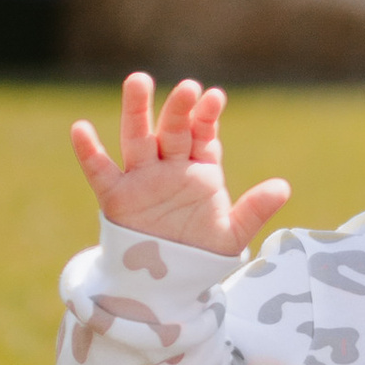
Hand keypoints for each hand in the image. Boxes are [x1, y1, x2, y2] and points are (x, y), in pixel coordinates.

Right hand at [69, 74, 291, 255]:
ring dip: (137, 112)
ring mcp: (142, 179)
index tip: (214, 97)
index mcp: (200, 170)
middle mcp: (170, 167)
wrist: (167, 283)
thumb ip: (255, 210)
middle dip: (179, 109)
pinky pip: (100, 171)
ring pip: (138, 139)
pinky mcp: (117, 197)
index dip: (207, 116)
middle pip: (172, 130)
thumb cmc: (201, 253)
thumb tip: (283, 187)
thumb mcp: (232, 235)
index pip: (203, 135)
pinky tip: (80, 128)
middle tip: (188, 87)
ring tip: (138, 80)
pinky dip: (89, 151)